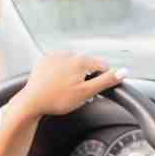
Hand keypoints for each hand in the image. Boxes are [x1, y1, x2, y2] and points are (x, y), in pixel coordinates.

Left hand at [12, 52, 126, 118]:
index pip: (102, 66)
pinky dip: (61, 72)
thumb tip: (123, 72)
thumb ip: (106, 81)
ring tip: (65, 90)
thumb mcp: (86, 93)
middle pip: (87, 64)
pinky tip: (56, 84)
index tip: (93, 91)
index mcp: (81, 60)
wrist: (31, 102)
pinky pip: (59, 64)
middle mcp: (68, 54)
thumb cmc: (57, 99)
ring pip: (73, 64)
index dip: (102, 79)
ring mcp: (55, 56)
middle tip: (78, 94)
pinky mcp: (45, 60)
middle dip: (86, 77)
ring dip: (74, 74)